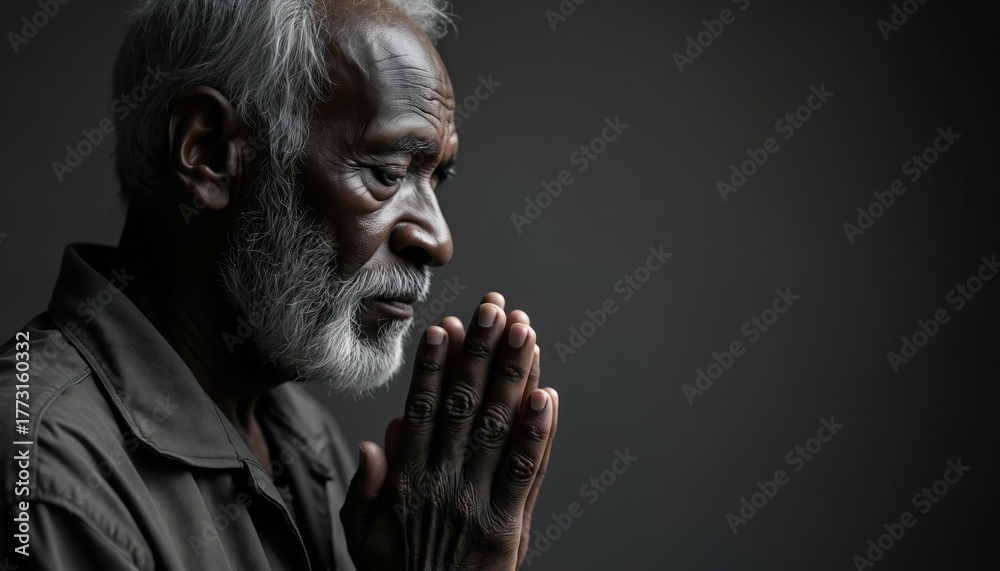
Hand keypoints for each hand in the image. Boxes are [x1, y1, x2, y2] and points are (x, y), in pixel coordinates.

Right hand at [341, 293, 559, 569]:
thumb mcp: (362, 537)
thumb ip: (366, 488)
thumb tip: (375, 438)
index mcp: (409, 482)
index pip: (423, 411)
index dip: (434, 367)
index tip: (444, 328)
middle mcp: (444, 483)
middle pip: (465, 407)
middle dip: (481, 354)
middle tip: (494, 309)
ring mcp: (479, 501)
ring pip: (498, 428)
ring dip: (513, 377)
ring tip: (525, 333)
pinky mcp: (509, 525)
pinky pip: (527, 472)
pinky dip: (539, 433)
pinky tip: (548, 396)